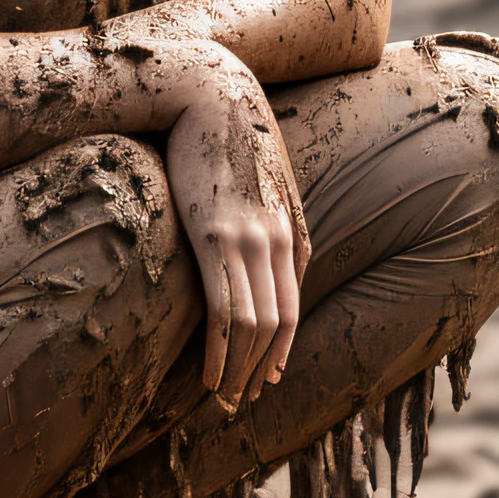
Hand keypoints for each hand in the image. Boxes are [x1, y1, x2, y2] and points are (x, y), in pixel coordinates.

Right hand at [166, 61, 310, 410]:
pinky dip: (219, 352)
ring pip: (255, 327)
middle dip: (259, 373)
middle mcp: (277, 241)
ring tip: (219, 399)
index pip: (292, 311)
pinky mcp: (215, 235)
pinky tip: (205, 372)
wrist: (209, 92)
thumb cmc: (227, 135)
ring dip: (238, 373)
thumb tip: (262, 260)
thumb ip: (269, 223)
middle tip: (236, 405)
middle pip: (279, 328)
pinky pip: (224, 310)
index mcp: (291, 233)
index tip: (261, 382)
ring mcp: (248, 239)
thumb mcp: (262, 182)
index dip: (278, 355)